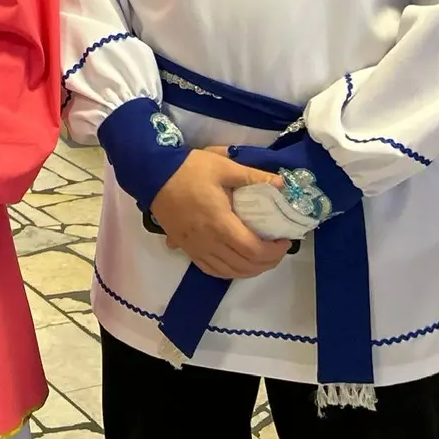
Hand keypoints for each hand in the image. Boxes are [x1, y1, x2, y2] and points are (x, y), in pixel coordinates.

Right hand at [150, 148, 288, 280]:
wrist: (153, 175)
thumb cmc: (189, 170)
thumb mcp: (223, 166)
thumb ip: (253, 176)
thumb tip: (282, 183)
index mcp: (220, 222)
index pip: (253, 249)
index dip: (274, 251)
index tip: (285, 240)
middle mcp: (209, 241)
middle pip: (244, 266)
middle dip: (267, 262)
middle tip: (278, 249)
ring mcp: (196, 248)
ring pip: (229, 272)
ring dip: (250, 270)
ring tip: (262, 258)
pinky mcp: (187, 249)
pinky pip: (211, 270)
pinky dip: (229, 272)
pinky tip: (237, 264)